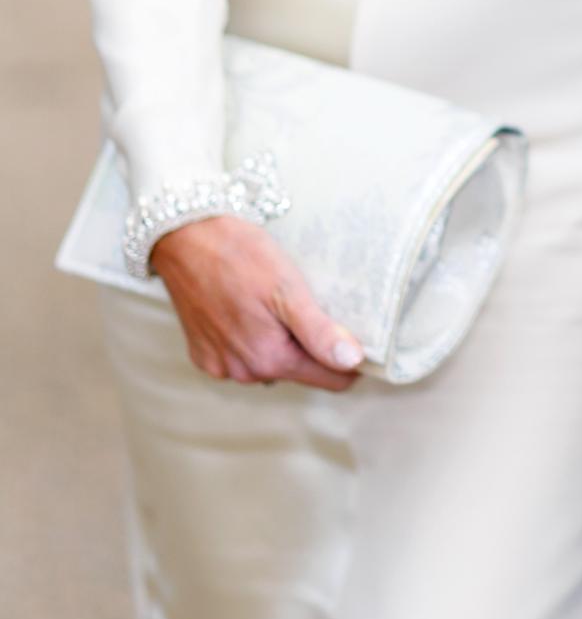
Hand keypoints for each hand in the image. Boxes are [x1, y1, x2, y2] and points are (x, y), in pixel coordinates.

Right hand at [150, 217, 364, 392]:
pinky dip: (253, 340)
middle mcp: (244, 372)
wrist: (185, 240)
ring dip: (282, 343)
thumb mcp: (288, 288)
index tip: (359, 336)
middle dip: (313, 347)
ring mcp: (220, 366)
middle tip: (316, 306)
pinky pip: (241, 357)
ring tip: (282, 306)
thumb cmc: (240, 256)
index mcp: (270, 358)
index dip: (349, 361)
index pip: (328, 378)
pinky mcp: (203, 355)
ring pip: (270, 365)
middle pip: (299, 370)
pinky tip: (252, 310)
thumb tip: (352, 362)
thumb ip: (319, 331)